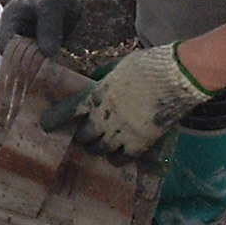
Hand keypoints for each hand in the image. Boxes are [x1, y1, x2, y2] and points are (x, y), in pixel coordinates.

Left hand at [41, 43, 208, 157]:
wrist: (180, 75)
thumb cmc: (151, 66)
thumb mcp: (119, 67)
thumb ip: (104, 79)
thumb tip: (94, 82)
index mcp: (98, 94)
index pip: (67, 111)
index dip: (54, 120)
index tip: (46, 125)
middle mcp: (105, 116)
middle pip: (83, 136)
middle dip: (81, 137)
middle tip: (83, 136)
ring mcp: (122, 132)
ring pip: (100, 150)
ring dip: (98, 148)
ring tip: (99, 146)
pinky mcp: (141, 142)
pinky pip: (122, 158)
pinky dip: (118, 158)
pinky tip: (119, 155)